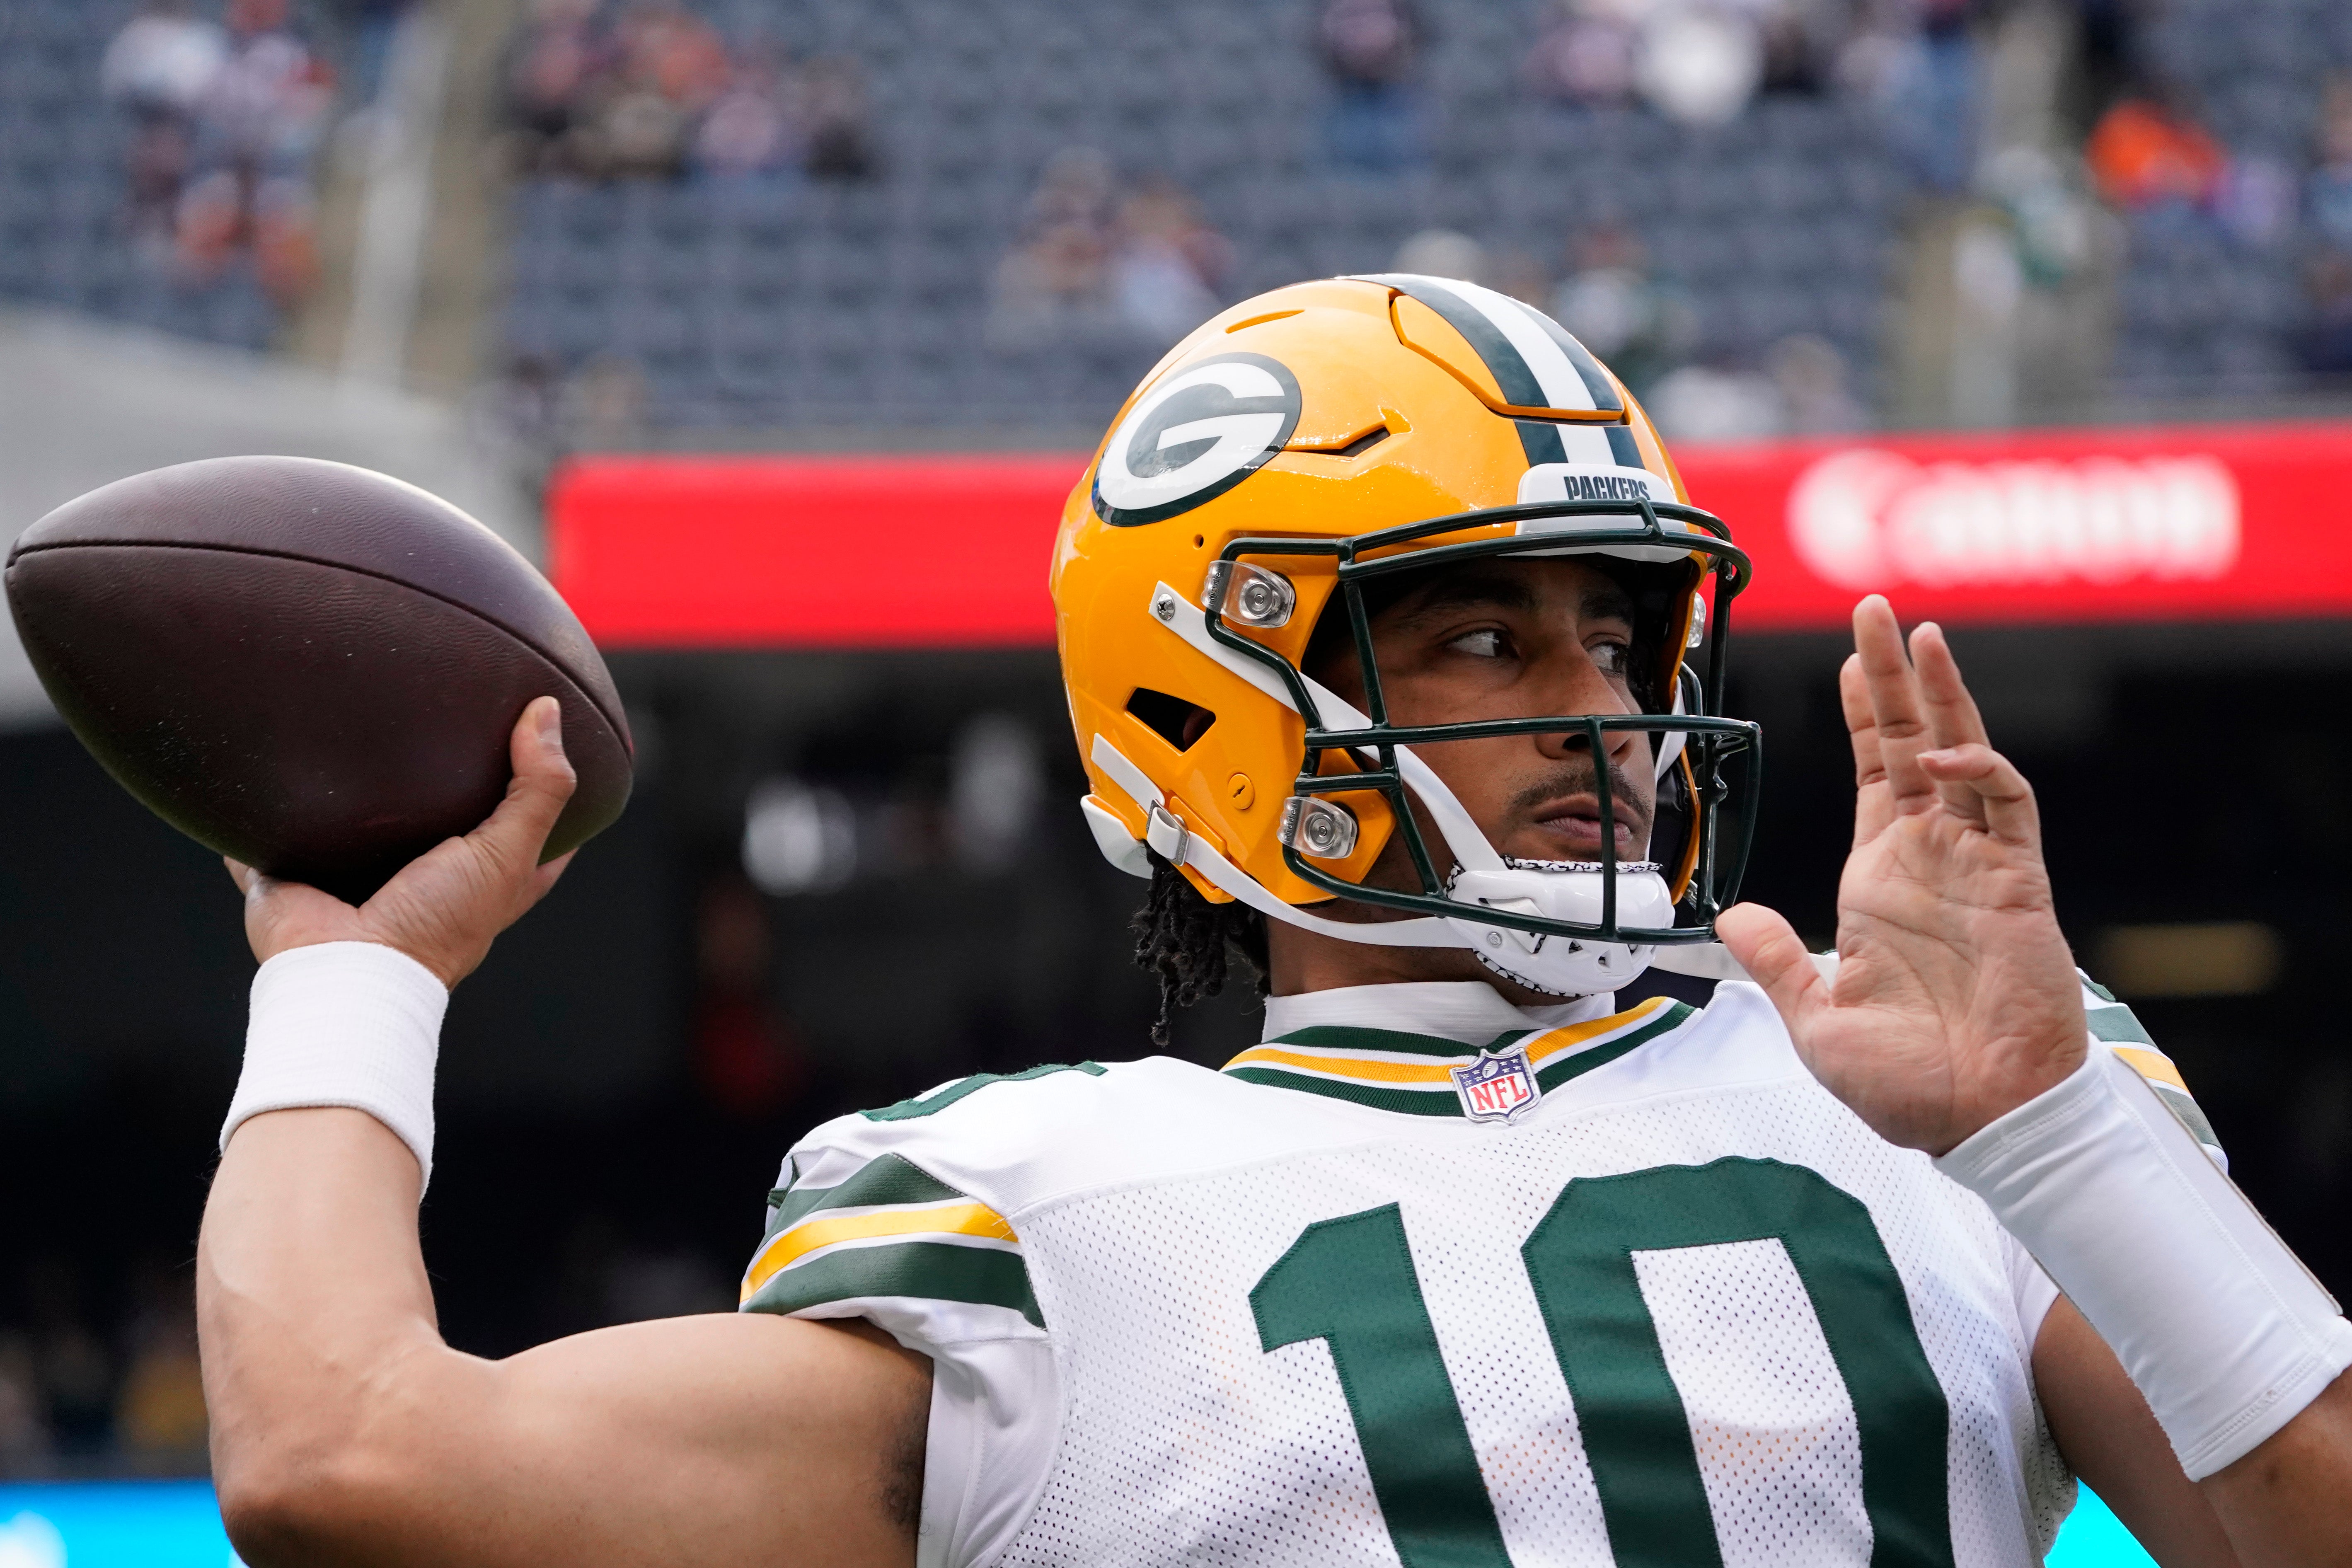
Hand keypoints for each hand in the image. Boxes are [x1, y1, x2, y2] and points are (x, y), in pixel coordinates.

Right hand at [227, 697, 579, 987]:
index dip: (537, 794)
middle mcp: (419, 881)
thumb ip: (538, 789)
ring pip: (350, 825)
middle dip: (435, 782)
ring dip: (345, 791)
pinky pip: (269, 839)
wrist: (347, 968)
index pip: (524, 836)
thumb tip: (546, 712)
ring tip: (345, 725)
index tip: (538, 746)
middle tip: (435, 722)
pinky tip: (258, 769)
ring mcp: (351, 880)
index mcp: (478, 883)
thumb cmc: (436, 923)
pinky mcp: (293, 875)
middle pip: (436, 823)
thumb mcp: (507, 854)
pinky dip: (261, 814)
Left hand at [1716, 597, 2085, 1154]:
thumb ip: (1774, 963)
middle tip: (1877, 611)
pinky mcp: (2019, 885)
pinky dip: (1979, 771)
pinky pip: (2006, 808)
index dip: (1866, 717)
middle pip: (1912, 744)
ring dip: (1944, 697)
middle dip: (1896, 678)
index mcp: (1881, 881)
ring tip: (1920, 635)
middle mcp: (1930, 860)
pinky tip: (1945, 753)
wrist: (1978, 1121)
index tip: (1851, 662)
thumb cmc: (1907, 1083)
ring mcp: (1977, 866)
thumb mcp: (1813, 1019)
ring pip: (1964, 755)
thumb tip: (1727, 920)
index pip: (1874, 775)